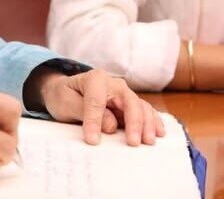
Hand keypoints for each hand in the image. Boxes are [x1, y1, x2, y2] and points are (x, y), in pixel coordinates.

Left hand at [33, 68, 165, 145]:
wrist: (65, 91)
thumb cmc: (64, 96)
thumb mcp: (65, 103)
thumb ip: (85, 112)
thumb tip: (110, 125)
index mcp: (95, 79)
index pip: (97, 101)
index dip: (95, 121)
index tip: (92, 140)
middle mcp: (114, 84)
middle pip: (129, 102)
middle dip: (133, 123)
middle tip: (134, 143)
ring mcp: (124, 94)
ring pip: (141, 107)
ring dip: (147, 124)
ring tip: (149, 141)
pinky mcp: (129, 105)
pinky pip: (145, 111)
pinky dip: (153, 121)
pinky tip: (159, 133)